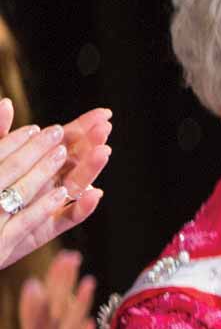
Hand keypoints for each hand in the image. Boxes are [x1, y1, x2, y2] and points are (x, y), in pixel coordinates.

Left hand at [0, 104, 110, 269]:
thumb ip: (1, 133)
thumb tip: (5, 103)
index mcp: (40, 159)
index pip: (68, 139)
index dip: (85, 126)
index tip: (103, 114)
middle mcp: (51, 179)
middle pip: (78, 159)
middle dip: (93, 143)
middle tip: (104, 129)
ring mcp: (52, 201)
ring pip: (78, 184)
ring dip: (92, 169)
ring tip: (103, 153)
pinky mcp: (49, 225)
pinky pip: (70, 216)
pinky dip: (84, 207)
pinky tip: (95, 195)